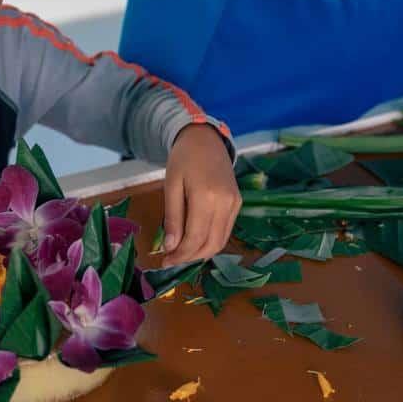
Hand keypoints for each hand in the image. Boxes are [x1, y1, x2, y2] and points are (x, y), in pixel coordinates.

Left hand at [161, 124, 241, 265]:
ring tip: (181, 253)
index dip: (180, 255)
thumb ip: (172, 218)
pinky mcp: (238, 204)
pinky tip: (194, 240)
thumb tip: (171, 247)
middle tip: (171, 260)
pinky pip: (225, 231)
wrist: (205, 139)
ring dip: (201, 253)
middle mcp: (226, 203)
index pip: (194, 238)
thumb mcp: (171, 186)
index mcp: (206, 197)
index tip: (164, 262)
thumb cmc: (183, 159)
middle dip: (190, 258)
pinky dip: (210, 241)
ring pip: (220, 241)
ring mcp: (235, 204)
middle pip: (210, 244)